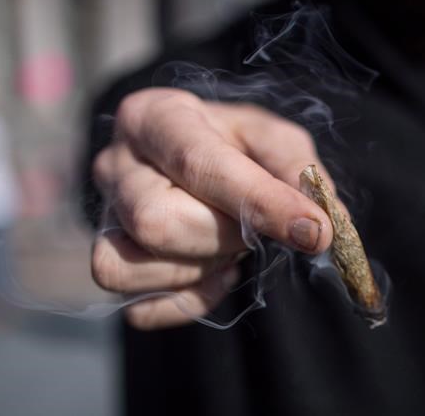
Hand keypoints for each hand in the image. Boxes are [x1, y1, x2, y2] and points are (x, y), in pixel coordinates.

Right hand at [91, 88, 334, 329]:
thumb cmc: (228, 143)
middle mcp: (115, 164)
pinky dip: (185, 302)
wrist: (181, 154)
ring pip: (135, 266)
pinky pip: (137, 307)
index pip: (195, 163)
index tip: (313, 231)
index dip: (256, 201)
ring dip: (201, 268)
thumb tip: (320, 226)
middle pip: (156, 222)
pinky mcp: (107, 260)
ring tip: (225, 243)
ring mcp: (103, 216)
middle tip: (250, 228)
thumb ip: (294, 169)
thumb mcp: (267, 136)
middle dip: (221, 238)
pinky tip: (210, 273)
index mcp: (154, 117)